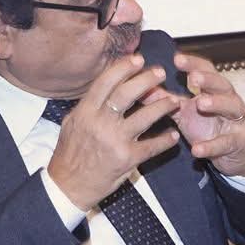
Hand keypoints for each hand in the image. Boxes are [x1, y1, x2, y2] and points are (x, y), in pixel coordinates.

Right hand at [45, 55, 182, 209]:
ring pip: (145, 117)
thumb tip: (105, 85)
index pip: (106, 83)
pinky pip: (152, 146)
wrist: (69, 185)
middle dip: (147, 80)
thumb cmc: (71, 154)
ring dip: (163, 106)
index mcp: (85, 112)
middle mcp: (100, 123)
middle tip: (161, 72)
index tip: (138, 59)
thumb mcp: (72, 124)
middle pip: (127, 94)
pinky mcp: (127, 159)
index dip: (123, 68)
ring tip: (175, 101)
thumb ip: (89, 105)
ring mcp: (114, 141)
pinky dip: (165, 140)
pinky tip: (173, 135)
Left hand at [171, 51, 244, 177]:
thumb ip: (166, 100)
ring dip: (217, 103)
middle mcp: (229, 100)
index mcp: (214, 90)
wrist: (233, 153)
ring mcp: (237, 121)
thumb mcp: (185, 112)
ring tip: (200, 103)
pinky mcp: (238, 142)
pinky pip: (226, 142)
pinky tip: (197, 149)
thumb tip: (142, 88)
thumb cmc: (208, 127)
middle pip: (222, 84)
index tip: (177, 59)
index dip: (194, 64)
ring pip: (231, 107)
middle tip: (193, 77)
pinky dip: (211, 146)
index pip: (207, 70)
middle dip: (208, 79)